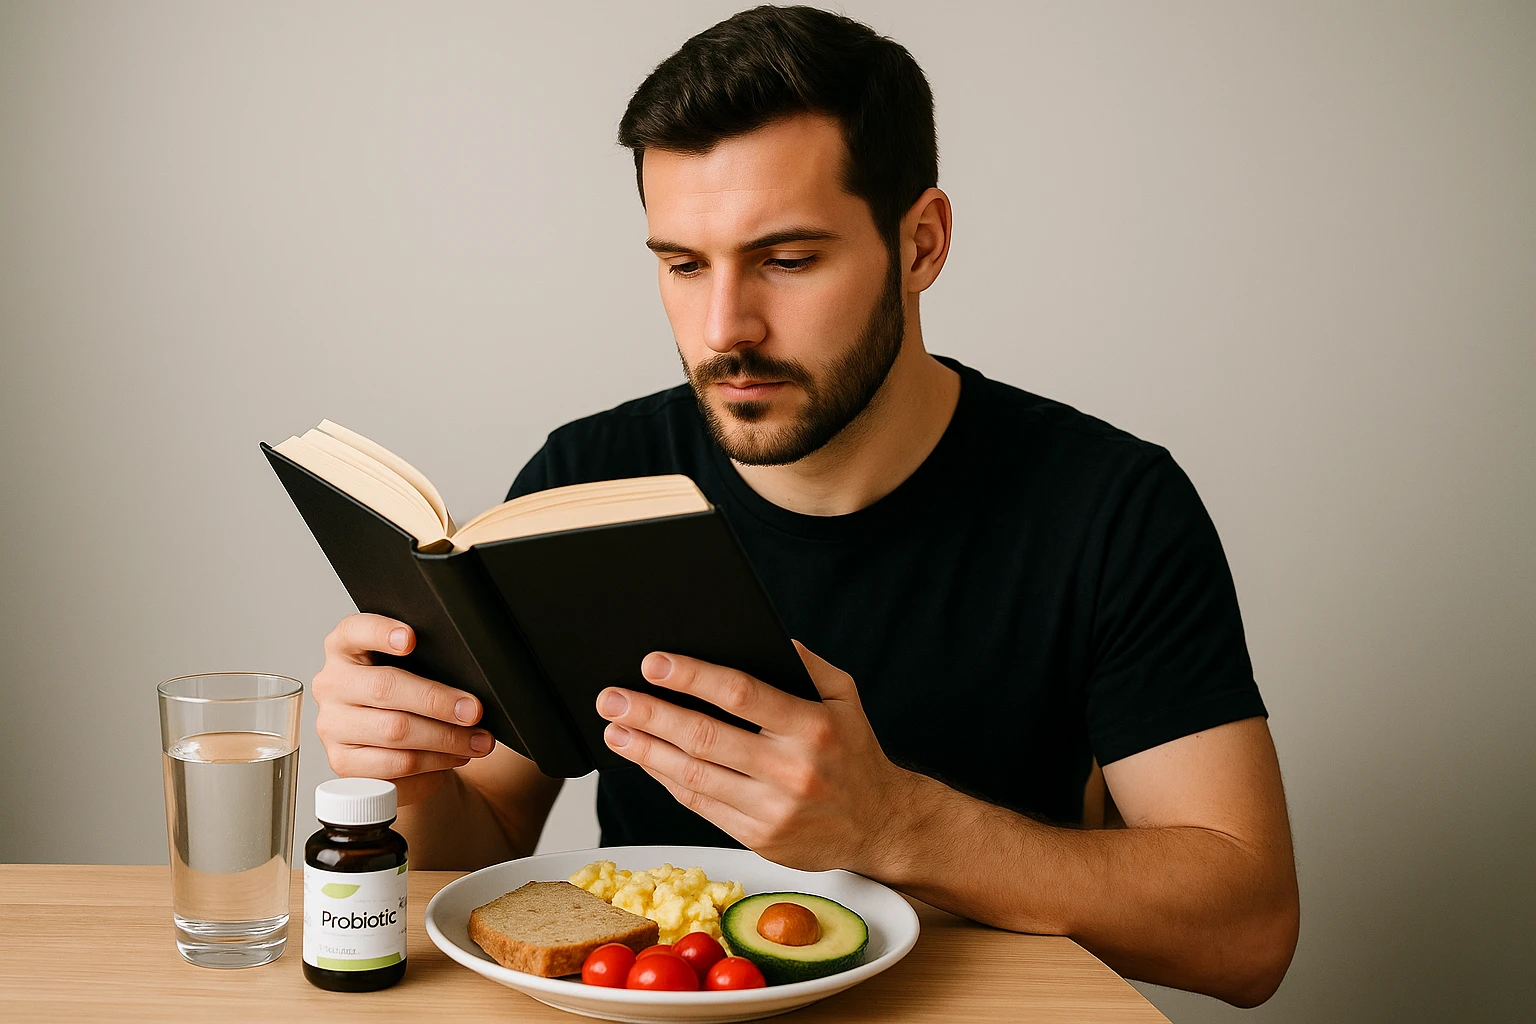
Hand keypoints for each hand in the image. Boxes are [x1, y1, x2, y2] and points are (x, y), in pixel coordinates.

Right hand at [312, 613, 495, 804]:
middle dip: (438, 700)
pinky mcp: (342, 763)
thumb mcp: (415, 671)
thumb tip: (466, 687)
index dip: (381, 632)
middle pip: (385, 687)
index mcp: (345, 648)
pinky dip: (434, 761)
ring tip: (478, 740)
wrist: (395, 748)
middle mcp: (332, 684)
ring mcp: (332, 726)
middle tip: (474, 710)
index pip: (354, 631)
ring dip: (446, 737)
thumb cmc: (408, 700)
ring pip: (395, 731)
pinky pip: (395, 764)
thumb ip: (428, 664)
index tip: (411, 639)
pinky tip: (455, 756)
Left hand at [595, 641, 914, 873]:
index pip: (741, 694)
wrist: (880, 825)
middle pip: (706, 737)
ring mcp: (773, 809)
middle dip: (651, 714)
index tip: (653, 663)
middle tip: (613, 698)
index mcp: (813, 727)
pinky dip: (666, 781)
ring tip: (616, 729)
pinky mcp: (759, 837)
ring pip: (694, 776)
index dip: (692, 677)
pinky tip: (646, 760)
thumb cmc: (855, 752)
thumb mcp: (844, 696)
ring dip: (647, 751)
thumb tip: (762, 633)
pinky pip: (701, 805)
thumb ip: (805, 662)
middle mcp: (793, 769)